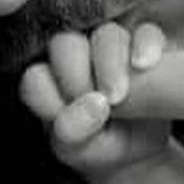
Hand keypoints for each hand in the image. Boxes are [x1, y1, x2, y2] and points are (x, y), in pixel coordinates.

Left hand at [19, 22, 170, 176]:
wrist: (138, 151)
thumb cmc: (98, 146)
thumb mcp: (81, 151)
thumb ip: (73, 133)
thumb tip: (94, 106)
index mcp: (48, 82)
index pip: (35, 78)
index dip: (48, 98)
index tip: (67, 124)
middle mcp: (75, 56)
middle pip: (66, 45)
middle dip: (77, 77)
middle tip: (94, 106)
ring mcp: (111, 46)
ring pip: (106, 35)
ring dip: (111, 64)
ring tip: (119, 96)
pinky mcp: (147, 44)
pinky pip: (147, 32)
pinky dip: (146, 45)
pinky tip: (143, 65)